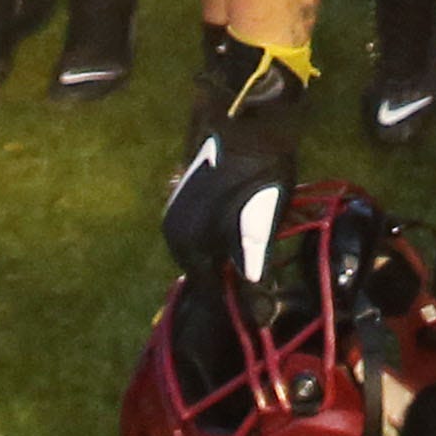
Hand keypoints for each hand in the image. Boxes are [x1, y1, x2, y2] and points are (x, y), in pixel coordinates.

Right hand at [164, 34, 308, 299]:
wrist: (247, 118)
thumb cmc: (256, 175)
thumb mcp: (260, 229)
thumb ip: (253, 271)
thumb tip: (257, 312)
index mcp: (187, 245)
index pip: (207, 291)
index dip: (233, 305)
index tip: (256, 317)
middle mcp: (174, 231)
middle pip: (202, 270)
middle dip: (227, 283)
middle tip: (259, 292)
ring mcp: (177, 208)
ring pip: (202, 249)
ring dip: (225, 260)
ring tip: (254, 266)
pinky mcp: (186, 191)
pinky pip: (202, 229)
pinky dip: (221, 239)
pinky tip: (241, 235)